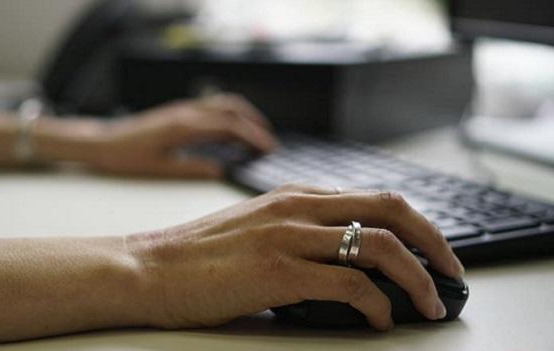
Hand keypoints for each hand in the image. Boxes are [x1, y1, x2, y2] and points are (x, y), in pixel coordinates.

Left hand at [86, 94, 276, 176]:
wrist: (101, 142)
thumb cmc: (125, 157)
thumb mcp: (160, 169)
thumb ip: (192, 169)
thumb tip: (220, 170)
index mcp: (183, 127)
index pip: (228, 127)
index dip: (252, 137)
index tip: (268, 148)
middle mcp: (185, 112)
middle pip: (231, 109)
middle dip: (254, 123)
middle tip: (269, 142)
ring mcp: (181, 108)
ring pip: (222, 103)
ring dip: (243, 114)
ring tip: (256, 132)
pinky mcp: (177, 110)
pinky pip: (210, 106)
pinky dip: (228, 114)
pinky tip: (230, 129)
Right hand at [127, 184, 464, 330]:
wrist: (148, 268)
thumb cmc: (196, 255)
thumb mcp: (253, 227)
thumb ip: (297, 230)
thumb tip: (342, 258)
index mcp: (292, 194)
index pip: (372, 197)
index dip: (413, 222)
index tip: (431, 248)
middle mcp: (295, 207)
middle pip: (390, 208)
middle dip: (433, 240)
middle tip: (450, 270)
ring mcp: (288, 236)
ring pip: (378, 245)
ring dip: (416, 277)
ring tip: (427, 303)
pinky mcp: (278, 271)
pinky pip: (349, 285)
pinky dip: (376, 305)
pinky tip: (378, 319)